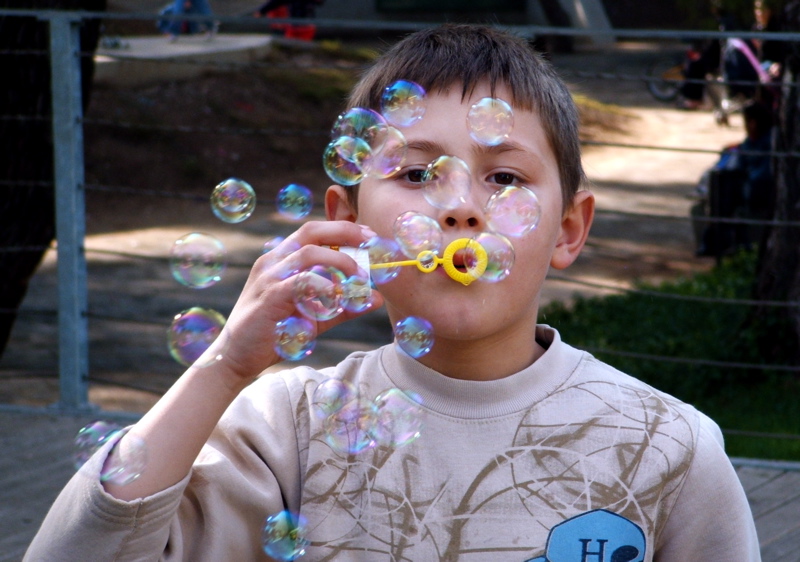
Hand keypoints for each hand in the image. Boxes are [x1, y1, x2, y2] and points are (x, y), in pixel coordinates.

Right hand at [209, 220, 381, 385]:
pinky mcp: (270, 297)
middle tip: (370, 243)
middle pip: (311, 232)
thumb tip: (376, 298)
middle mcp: (274, 262)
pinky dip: (325, 286)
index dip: (343, 228)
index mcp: (281, 259)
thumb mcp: (314, 316)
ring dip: (341, 262)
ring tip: (360, 279)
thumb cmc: (275, 333)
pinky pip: (302, 282)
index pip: (313, 231)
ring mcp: (269, 278)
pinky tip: (338, 297)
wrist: (236, 357)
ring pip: (309, 253)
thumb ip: (343, 306)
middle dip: (345, 232)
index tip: (369, 235)